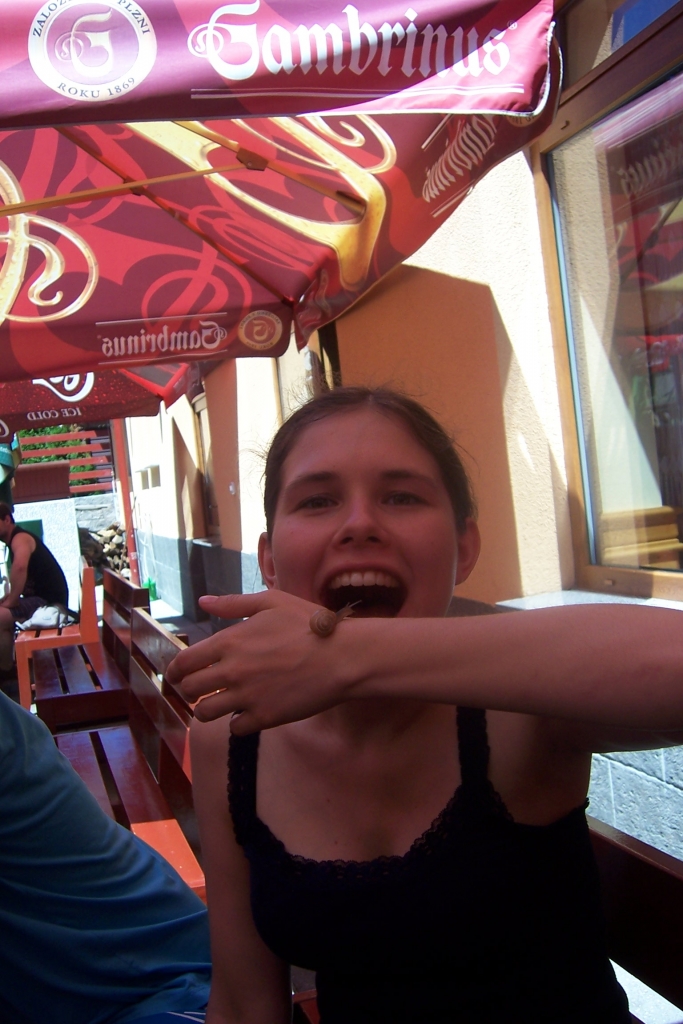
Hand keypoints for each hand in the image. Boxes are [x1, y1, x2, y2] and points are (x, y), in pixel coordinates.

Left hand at [166, 590, 353, 732]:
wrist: (342, 656)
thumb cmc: (309, 624)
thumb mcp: (271, 602)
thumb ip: (233, 604)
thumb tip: (204, 601)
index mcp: (229, 641)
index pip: (184, 662)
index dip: (175, 670)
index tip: (176, 675)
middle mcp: (232, 670)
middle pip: (189, 689)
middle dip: (189, 690)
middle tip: (199, 689)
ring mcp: (247, 696)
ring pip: (205, 713)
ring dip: (208, 709)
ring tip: (219, 704)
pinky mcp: (264, 717)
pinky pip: (234, 728)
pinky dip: (237, 722)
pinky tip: (247, 712)